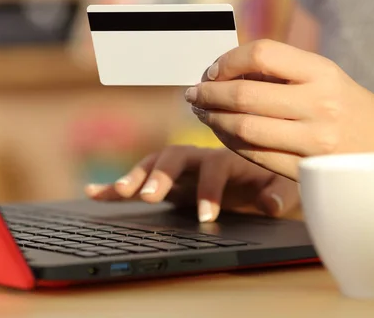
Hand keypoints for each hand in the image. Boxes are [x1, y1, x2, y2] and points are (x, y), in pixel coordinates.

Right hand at [84, 146, 298, 221]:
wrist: (255, 172)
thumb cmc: (267, 178)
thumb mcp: (279, 185)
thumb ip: (277, 194)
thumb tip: (269, 204)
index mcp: (225, 157)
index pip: (213, 169)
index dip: (209, 191)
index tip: (206, 217)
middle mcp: (197, 157)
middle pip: (173, 158)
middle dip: (159, 175)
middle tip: (147, 195)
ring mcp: (177, 167)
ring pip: (151, 164)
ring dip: (134, 176)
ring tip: (119, 192)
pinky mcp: (163, 180)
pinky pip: (137, 178)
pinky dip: (115, 186)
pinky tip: (93, 193)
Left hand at [184, 40, 373, 179]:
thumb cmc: (346, 105)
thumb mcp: (322, 75)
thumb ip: (279, 70)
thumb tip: (223, 71)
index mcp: (322, 72)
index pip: (261, 53)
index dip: (227, 61)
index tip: (211, 70)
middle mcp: (319, 104)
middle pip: (244, 95)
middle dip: (208, 94)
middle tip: (194, 94)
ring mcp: (313, 141)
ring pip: (243, 128)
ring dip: (213, 119)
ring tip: (203, 113)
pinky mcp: (305, 171)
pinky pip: (253, 155)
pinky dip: (229, 143)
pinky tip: (222, 134)